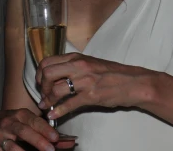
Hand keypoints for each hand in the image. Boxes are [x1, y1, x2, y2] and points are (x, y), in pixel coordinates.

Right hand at [0, 108, 74, 150]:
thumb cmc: (12, 124)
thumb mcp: (27, 123)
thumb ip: (47, 133)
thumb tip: (69, 142)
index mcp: (19, 115)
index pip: (33, 120)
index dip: (45, 129)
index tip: (56, 137)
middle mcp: (8, 123)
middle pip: (23, 132)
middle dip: (38, 140)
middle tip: (50, 149)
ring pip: (12, 146)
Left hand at [36, 53, 155, 119]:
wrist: (133, 82)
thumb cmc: (112, 73)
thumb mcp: (90, 63)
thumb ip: (73, 66)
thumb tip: (57, 75)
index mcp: (76, 57)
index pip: (47, 61)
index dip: (40, 74)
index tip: (41, 83)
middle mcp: (78, 66)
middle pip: (47, 73)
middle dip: (42, 87)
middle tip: (44, 95)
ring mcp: (84, 81)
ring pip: (56, 89)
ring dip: (48, 100)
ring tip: (46, 107)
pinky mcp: (91, 95)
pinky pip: (69, 104)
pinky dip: (58, 111)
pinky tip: (53, 116)